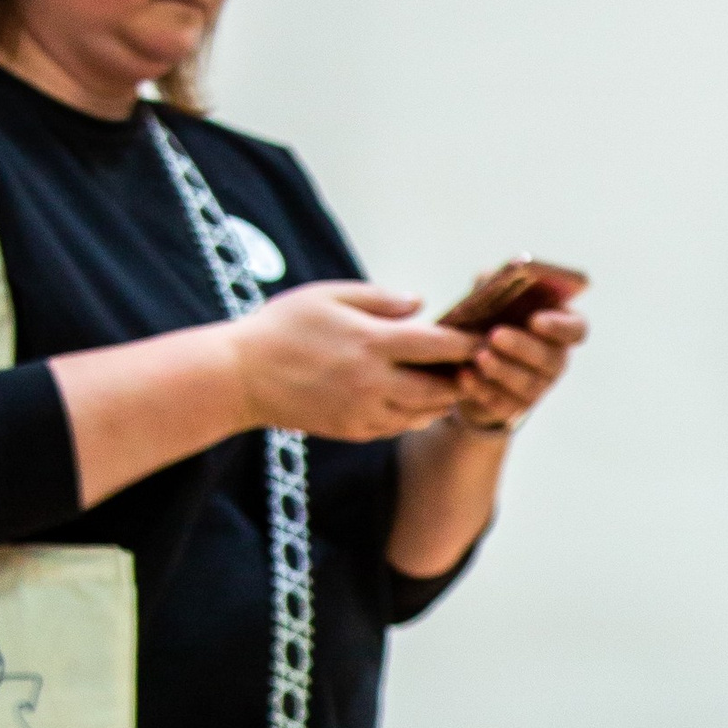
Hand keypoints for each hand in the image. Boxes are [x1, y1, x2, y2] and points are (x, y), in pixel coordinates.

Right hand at [229, 283, 473, 442]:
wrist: (241, 376)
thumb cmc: (284, 326)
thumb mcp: (330, 296)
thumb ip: (379, 300)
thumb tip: (420, 305)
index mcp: (372, 343)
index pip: (438, 345)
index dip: (467, 343)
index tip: (486, 336)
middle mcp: (375, 382)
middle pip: (442, 386)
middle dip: (464, 376)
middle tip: (478, 364)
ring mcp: (366, 411)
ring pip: (425, 412)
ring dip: (443, 398)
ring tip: (452, 381)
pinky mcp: (356, 431)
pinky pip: (400, 426)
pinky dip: (416, 414)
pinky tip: (418, 399)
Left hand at [450, 292, 586, 433]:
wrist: (474, 360)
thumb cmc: (492, 317)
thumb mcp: (493, 297)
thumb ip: (495, 283)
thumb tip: (486, 276)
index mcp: (560, 327)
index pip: (576, 329)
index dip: (560, 326)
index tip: (536, 320)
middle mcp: (556, 360)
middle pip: (549, 359)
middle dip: (522, 347)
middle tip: (496, 335)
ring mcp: (539, 388)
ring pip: (527, 385)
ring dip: (502, 370)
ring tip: (479, 356)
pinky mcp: (515, 408)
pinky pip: (503, 403)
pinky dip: (481, 389)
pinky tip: (464, 375)